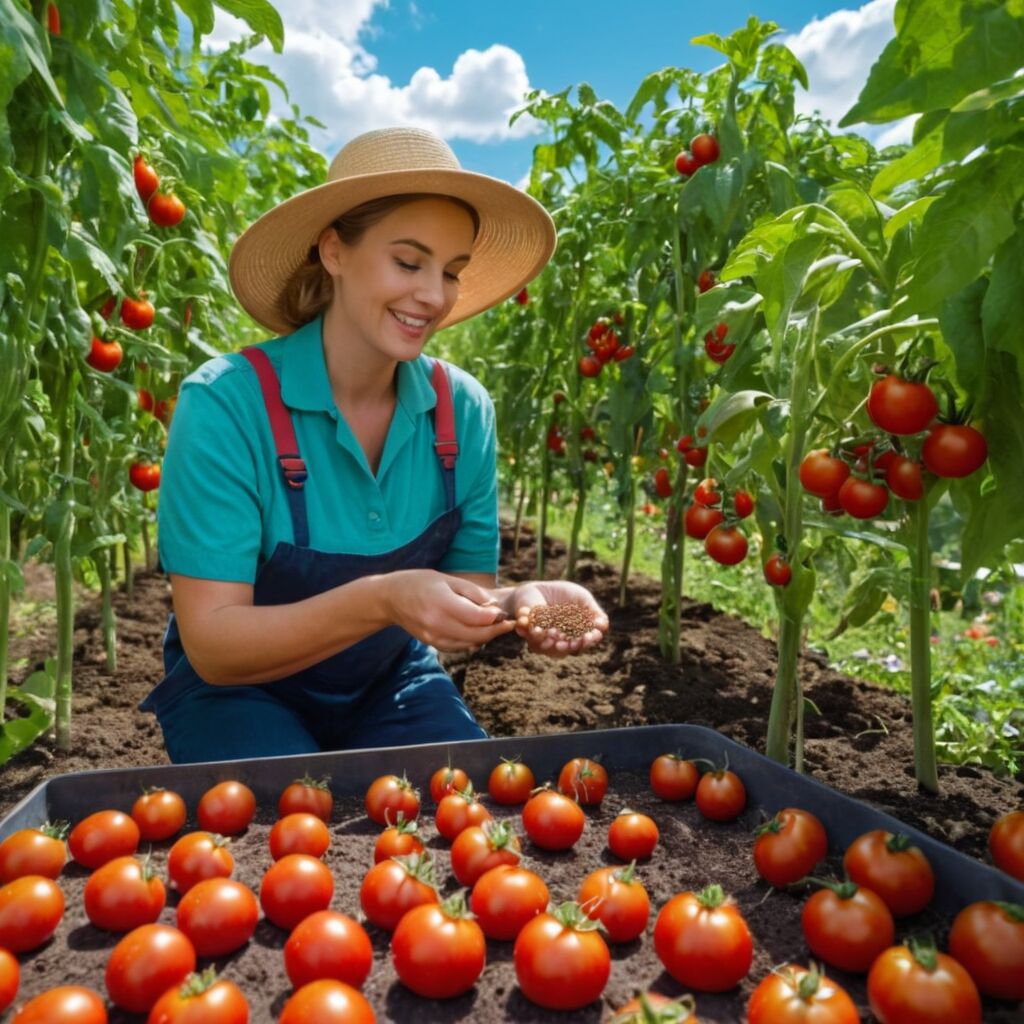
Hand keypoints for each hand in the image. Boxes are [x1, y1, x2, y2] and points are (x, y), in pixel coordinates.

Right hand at [382, 570, 514, 652]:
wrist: (391, 597)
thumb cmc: (421, 582)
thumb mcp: (448, 579)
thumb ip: (472, 593)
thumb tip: (494, 606)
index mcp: (442, 603)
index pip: (477, 617)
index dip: (496, 617)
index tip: (505, 614)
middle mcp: (437, 623)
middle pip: (476, 634)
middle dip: (495, 630)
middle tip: (509, 624)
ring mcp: (433, 636)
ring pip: (468, 643)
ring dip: (485, 637)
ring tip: (496, 628)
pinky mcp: (431, 643)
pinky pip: (457, 647)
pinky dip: (470, 642)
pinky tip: (478, 633)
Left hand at [511, 580, 608, 657]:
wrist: (537, 588)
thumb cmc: (563, 594)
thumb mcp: (582, 598)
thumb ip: (593, 611)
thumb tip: (603, 625)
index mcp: (577, 634)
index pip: (586, 641)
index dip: (590, 640)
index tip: (593, 634)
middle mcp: (564, 641)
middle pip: (573, 649)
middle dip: (577, 645)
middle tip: (578, 641)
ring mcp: (548, 641)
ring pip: (554, 651)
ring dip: (559, 645)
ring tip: (560, 635)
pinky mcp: (532, 637)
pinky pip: (536, 643)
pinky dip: (540, 637)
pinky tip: (545, 631)